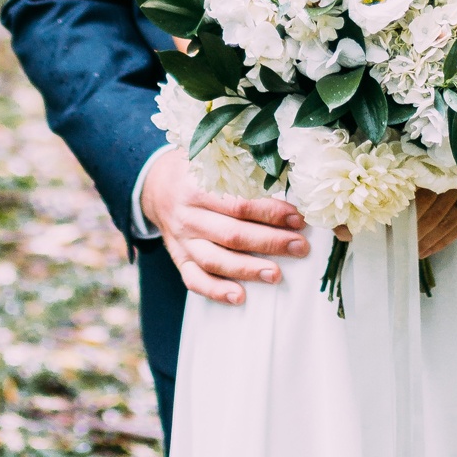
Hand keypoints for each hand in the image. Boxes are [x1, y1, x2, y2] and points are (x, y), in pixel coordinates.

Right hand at [141, 146, 309, 305]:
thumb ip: (242, 171)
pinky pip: (194, 280)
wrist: (157, 185)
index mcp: (197, 187)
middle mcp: (188, 216)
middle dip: (270, 242)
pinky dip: (216, 291)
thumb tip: (289, 182)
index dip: (271, 213)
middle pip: (231, 235)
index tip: (297, 219)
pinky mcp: (179, 258)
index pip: (239, 204)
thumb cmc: (197, 171)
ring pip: (215, 261)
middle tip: (299, 247)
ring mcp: (181, 241)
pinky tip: (239, 297)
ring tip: (277, 275)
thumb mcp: (214, 159)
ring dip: (248, 270)